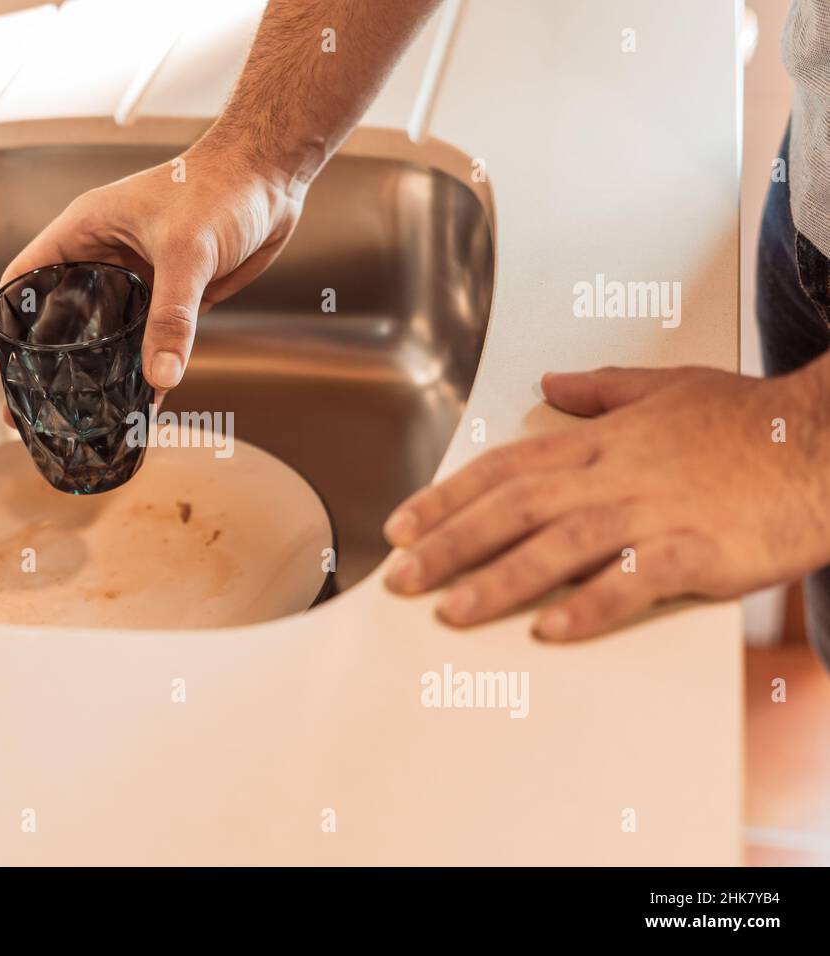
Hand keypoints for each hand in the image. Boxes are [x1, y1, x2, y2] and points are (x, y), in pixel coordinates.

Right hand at [0, 141, 304, 396]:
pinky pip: (151, 341)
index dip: (5, 320)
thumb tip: (160, 377)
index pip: (27, 278)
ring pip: (108, 335)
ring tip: (84, 417)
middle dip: (51, 361)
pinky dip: (147, 371)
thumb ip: (172, 316)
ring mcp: (138, 279)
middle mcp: (105, 257)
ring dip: (101, 372)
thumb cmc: (220, 187)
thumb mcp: (186, 252)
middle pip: (63, 316)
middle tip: (36, 406)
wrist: (270, 177)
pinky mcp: (173, 296)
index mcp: (85, 231)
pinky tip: (144, 404)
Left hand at [382, 364, 829, 639]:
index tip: (401, 525)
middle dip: (450, 543)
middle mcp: (613, 475)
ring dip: (500, 578)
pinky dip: (591, 604)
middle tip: (400, 577)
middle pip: (514, 508)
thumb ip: (602, 390)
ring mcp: (654, 514)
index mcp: (600, 441)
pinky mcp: (698, 552)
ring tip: (452, 611)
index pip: (503, 468)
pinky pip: (633, 582)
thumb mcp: (667, 387)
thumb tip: (552, 383)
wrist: (824, 443)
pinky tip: (551, 630)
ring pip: (558, 545)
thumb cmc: (749, 423)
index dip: (446, 497)